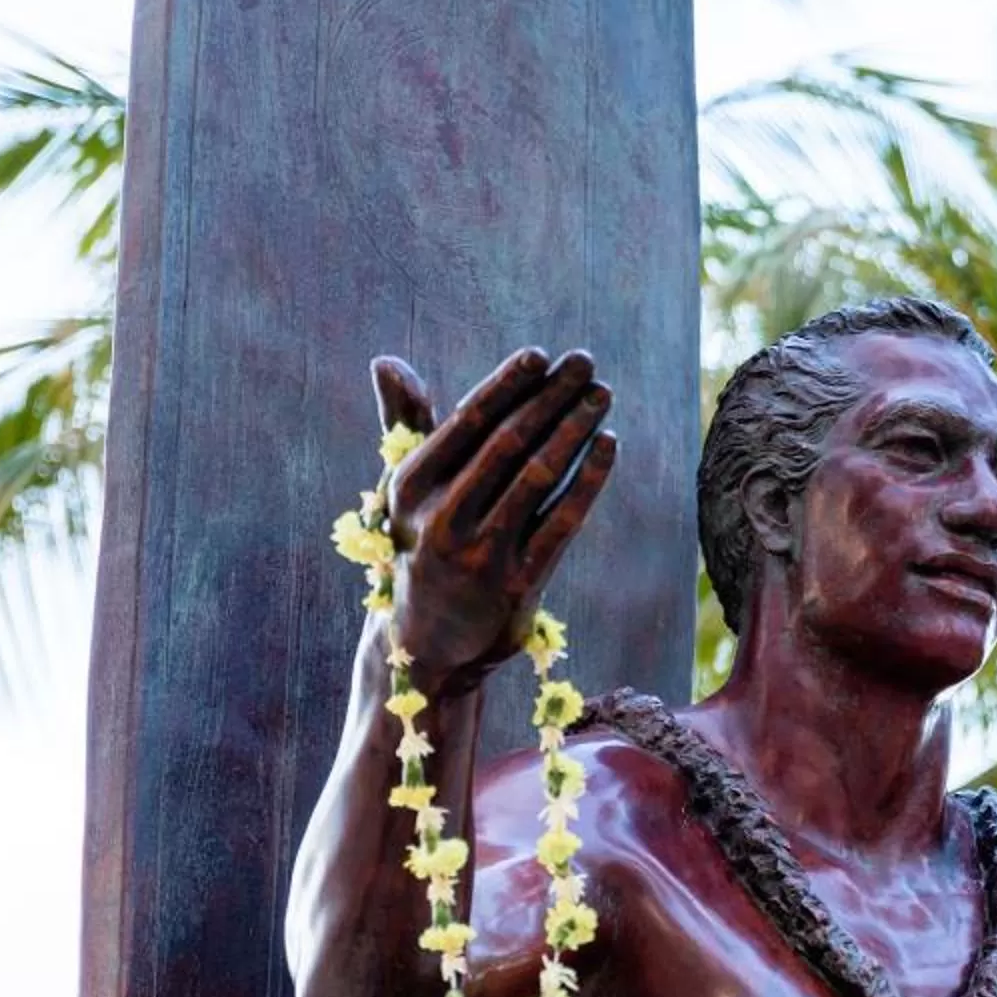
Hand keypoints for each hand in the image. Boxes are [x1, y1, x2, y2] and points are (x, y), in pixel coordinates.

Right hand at [370, 347, 615, 694]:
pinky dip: (589, 478)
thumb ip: (404, 422)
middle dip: (551, 396)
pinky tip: (608, 443)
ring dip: (575, 427)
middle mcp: (442, 518)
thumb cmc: (422, 542)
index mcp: (411, 487)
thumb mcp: (406, 489)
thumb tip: (388, 360)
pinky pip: (563, 520)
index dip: (507, 384)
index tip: (541, 354)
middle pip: (509, 442)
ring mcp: (483, 553)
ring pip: (540, 476)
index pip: (467, 422)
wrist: (427, 641)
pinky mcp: (519, 583)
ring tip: (602, 393)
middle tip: (585, 361)